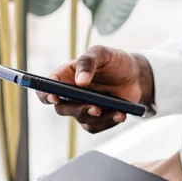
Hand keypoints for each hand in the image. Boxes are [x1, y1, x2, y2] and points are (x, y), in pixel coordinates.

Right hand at [38, 45, 154, 133]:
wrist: (136, 76)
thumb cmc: (115, 61)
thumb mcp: (102, 54)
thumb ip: (88, 62)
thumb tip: (79, 81)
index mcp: (65, 76)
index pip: (47, 87)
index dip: (45, 94)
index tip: (55, 97)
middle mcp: (69, 94)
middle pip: (61, 108)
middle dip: (77, 109)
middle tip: (95, 107)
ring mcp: (81, 107)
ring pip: (81, 119)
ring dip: (99, 117)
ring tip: (118, 111)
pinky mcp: (94, 119)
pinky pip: (95, 127)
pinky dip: (108, 122)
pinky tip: (121, 114)